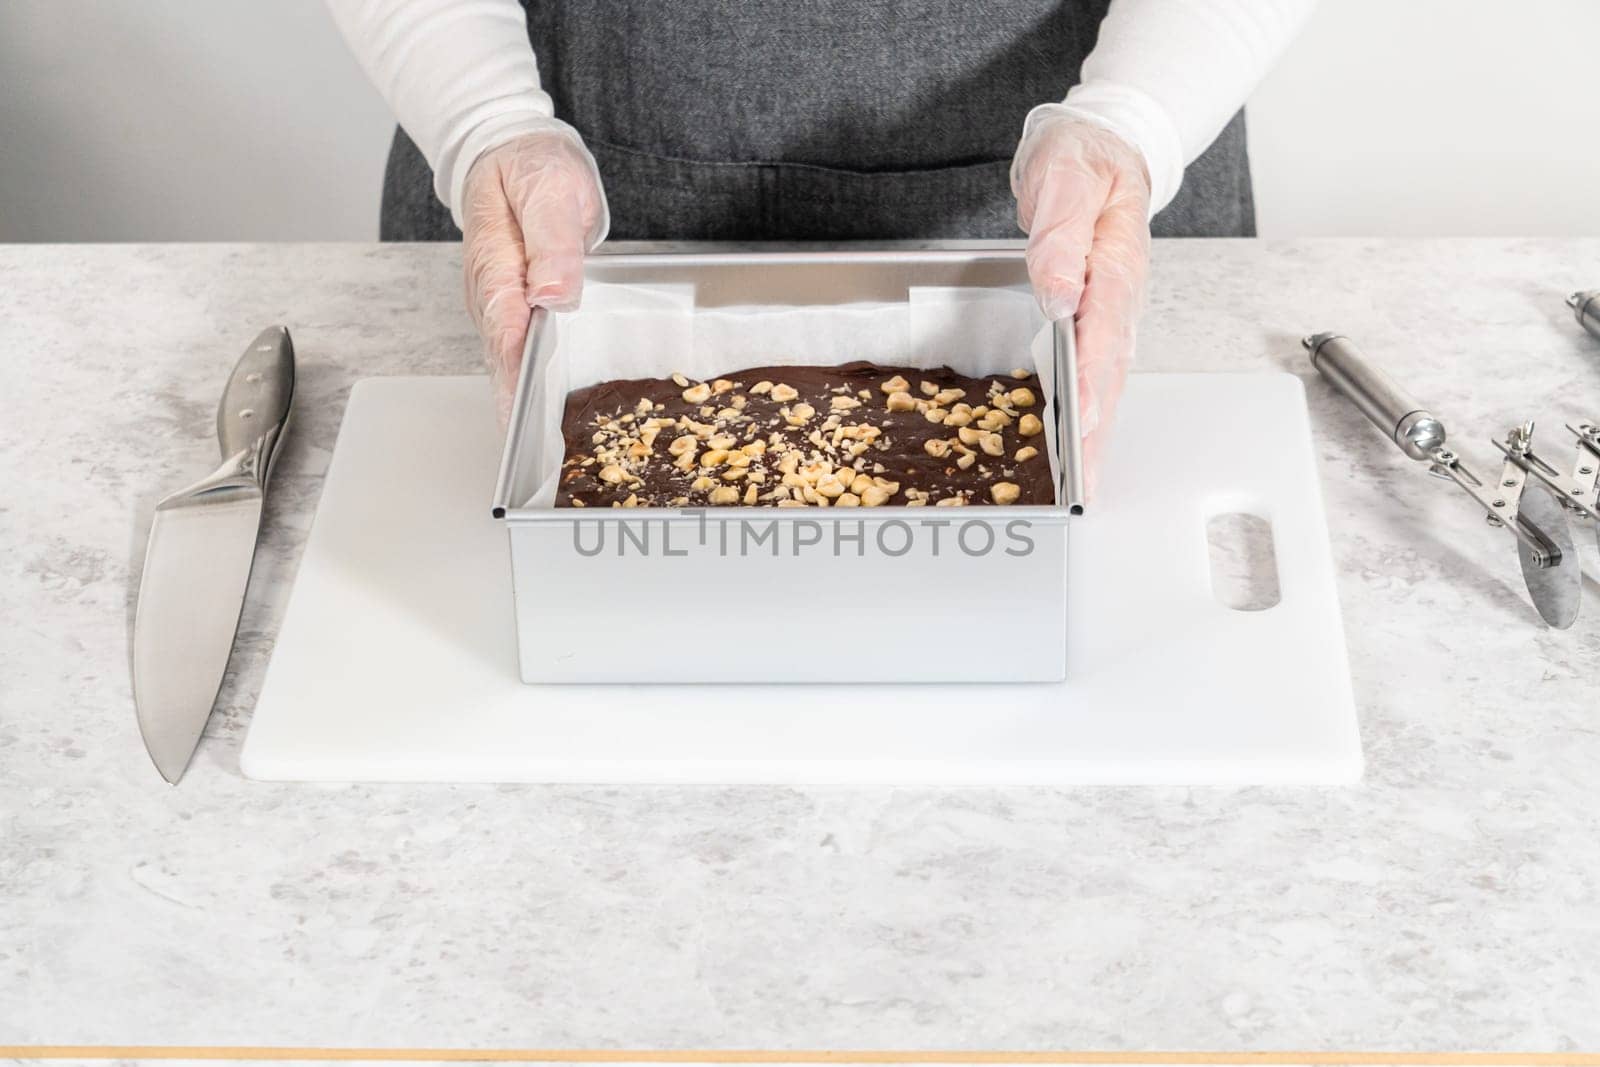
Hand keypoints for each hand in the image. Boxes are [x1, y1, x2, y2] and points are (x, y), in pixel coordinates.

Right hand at [461, 128, 607, 424]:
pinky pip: (515, 353)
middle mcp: (488, 293)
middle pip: (501, 357)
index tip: (526, 415)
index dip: (517, 375)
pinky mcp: (507, 310)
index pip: (506, 330)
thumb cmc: (532, 168)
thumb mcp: (551, 191)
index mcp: (496, 264)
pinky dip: (525, 383)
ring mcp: (494, 305)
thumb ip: (552, 243)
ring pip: (505, 361)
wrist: (508, 151)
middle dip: (516, 405)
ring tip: (537, 453)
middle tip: (534, 457)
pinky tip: (539, 414)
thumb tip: (552, 294)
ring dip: (520, 402)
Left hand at [1011, 107, 1151, 498]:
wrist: (1102, 145)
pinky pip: (1096, 370)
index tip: (1079, 424)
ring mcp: (1115, 310)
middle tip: (1085, 481)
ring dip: (1096, 431)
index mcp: (1115, 263)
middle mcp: (1121, 295)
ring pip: (1108, 378)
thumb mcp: (1065, 182)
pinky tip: (1077, 443)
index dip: (1090, 382)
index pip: (1102, 332)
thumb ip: (1061, 238)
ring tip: (1084, 481)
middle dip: (1098, 429)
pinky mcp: (1100, 317)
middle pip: (1111, 371)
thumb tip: (1059, 294)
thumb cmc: (1083, 159)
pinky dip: (1089, 410)